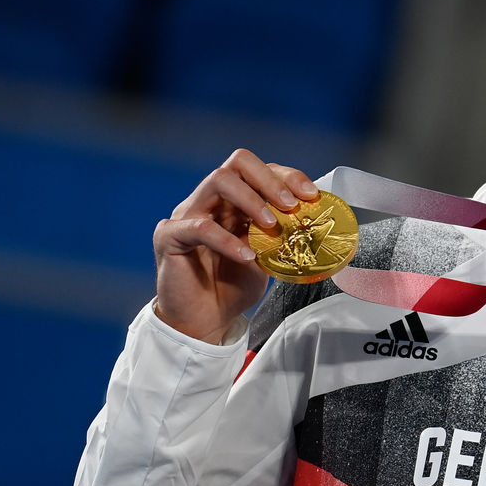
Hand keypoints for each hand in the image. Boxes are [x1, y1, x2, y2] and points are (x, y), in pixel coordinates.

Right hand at [152, 148, 318, 343]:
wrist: (203, 321)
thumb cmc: (232, 287)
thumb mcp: (267, 258)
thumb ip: (282, 237)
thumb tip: (316, 225)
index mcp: (232, 201)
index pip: (258, 170)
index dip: (287, 177)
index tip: (311, 195)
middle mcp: (209, 200)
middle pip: (238, 163)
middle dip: (270, 180)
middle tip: (291, 204)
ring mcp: (187, 214)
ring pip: (218, 181)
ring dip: (252, 200)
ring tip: (271, 225)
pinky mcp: (169, 236)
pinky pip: (199, 227)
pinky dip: (227, 240)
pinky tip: (246, 256)